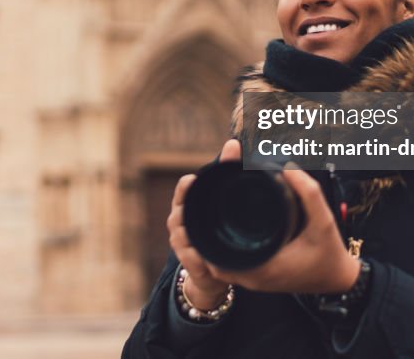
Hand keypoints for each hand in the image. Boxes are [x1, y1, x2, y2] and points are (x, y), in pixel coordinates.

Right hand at [166, 138, 241, 308]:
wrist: (213, 270)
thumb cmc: (216, 227)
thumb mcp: (220, 199)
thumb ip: (227, 168)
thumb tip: (234, 143)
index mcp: (188, 203)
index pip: (183, 190)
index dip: (185, 187)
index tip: (192, 181)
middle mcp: (180, 221)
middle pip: (180, 214)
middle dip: (186, 214)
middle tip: (199, 212)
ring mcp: (182, 243)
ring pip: (183, 237)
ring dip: (192, 238)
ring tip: (203, 238)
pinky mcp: (190, 263)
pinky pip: (191, 259)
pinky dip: (198, 258)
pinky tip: (207, 259)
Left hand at [207, 163, 360, 294]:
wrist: (339, 281)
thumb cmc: (330, 253)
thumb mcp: (324, 221)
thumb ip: (309, 194)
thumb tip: (287, 167)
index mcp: (263, 267)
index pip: (217, 252)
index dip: (205, 229)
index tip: (205, 203)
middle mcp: (254, 278)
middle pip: (213, 256)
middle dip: (205, 230)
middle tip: (206, 200)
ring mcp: (254, 280)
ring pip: (220, 261)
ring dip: (213, 239)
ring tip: (213, 209)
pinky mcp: (259, 277)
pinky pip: (232, 263)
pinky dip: (225, 247)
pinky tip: (227, 226)